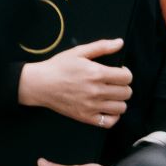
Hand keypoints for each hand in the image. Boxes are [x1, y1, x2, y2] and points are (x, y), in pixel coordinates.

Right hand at [18, 38, 132, 126]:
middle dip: (123, 86)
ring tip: (111, 95)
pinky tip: (107, 108)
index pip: (127, 77)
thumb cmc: (58, 67)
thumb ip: (102, 47)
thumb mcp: (79, 52)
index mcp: (97, 73)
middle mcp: (96, 91)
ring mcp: (91, 106)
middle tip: (114, 84)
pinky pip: (109, 122)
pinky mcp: (85, 117)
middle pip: (126, 92)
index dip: (125, 73)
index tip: (118, 72)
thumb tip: (120, 42)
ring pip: (121, 108)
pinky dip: (113, 116)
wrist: (39, 85)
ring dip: (119, 101)